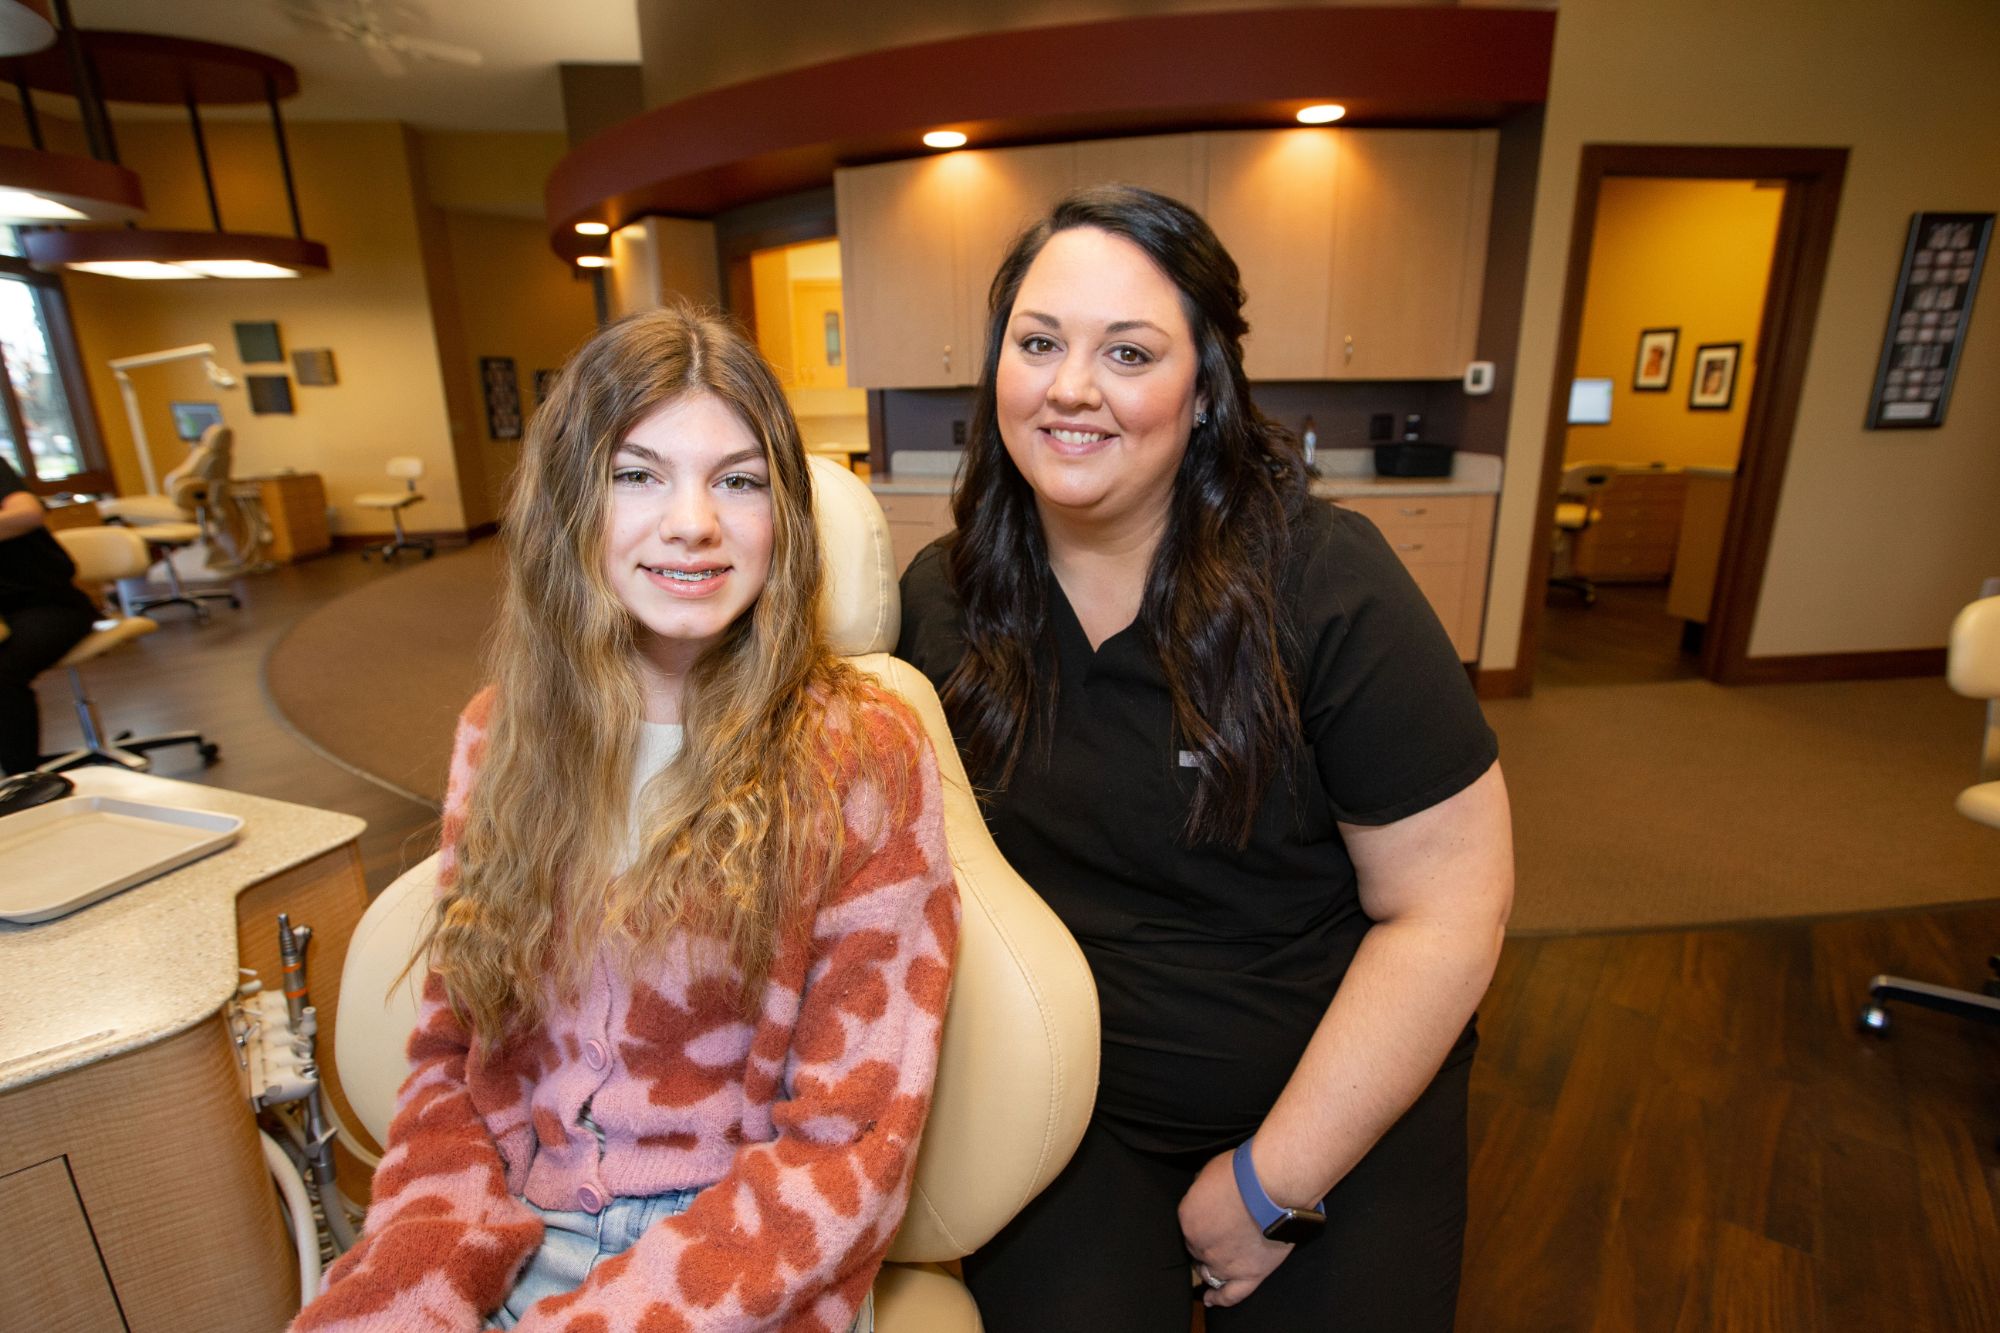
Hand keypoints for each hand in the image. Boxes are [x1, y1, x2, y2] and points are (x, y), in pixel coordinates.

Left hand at [1178, 1149, 1292, 1307]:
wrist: (1273, 1187)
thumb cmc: (1245, 1173)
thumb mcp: (1211, 1170)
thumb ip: (1203, 1187)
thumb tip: (1204, 1189)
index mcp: (1188, 1218)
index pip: (1188, 1226)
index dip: (1200, 1222)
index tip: (1209, 1217)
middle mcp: (1200, 1244)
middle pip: (1197, 1250)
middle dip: (1206, 1243)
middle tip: (1220, 1234)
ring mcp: (1224, 1263)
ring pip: (1210, 1272)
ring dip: (1211, 1267)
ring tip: (1217, 1264)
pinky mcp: (1249, 1274)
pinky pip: (1231, 1295)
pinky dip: (1220, 1299)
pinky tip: (1213, 1299)